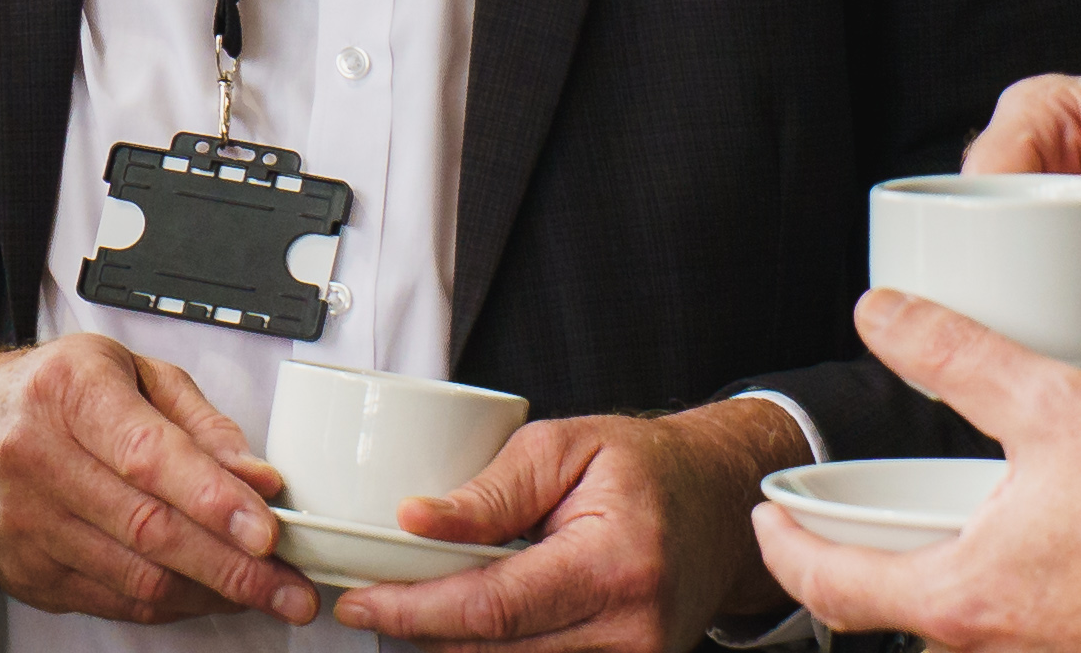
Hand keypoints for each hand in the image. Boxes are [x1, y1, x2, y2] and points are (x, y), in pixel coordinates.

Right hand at [0, 334, 315, 626]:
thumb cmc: (51, 394)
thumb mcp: (127, 372)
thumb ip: (200, 423)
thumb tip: (258, 477)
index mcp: (68, 392)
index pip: (148, 455)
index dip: (212, 497)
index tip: (266, 529)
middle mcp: (37, 457)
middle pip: (149, 528)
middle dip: (233, 566)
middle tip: (289, 586)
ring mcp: (26, 523)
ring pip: (136, 576)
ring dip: (212, 592)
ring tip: (266, 593)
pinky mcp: (27, 573)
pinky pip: (117, 601)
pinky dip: (174, 603)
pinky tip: (209, 592)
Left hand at [332, 394, 806, 652]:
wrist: (720, 502)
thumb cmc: (647, 467)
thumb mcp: (565, 447)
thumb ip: (492, 491)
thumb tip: (415, 521)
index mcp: (614, 564)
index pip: (495, 606)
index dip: (417, 609)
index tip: (360, 599)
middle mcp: (630, 628)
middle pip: (495, 652)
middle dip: (420, 630)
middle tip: (368, 599)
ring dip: (452, 644)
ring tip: (412, 606)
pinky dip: (494, 649)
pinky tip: (462, 624)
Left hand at [748, 290, 1080, 652]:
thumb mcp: (1053, 406)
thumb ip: (957, 355)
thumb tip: (882, 314)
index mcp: (960, 597)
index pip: (829, 587)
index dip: (784, 551)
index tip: (765, 520)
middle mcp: (987, 650)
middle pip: (882, 614)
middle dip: (844, 569)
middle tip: (827, 524)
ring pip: (943, 632)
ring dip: (918, 583)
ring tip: (915, 531)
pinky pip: (999, 641)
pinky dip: (979, 600)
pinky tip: (1007, 558)